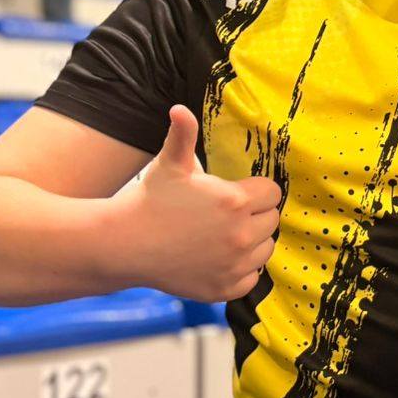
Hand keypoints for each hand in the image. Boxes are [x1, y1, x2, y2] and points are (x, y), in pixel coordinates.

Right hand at [108, 105, 281, 302]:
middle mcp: (240, 235)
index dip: (257, 190)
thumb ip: (183, 134)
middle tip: (228, 214)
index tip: (239, 192)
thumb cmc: (149, 199)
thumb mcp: (170, 163)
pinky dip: (241, 271)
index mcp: (235, 201)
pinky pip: (251, 279)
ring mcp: (233, 266)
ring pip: (265, 250)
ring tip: (224, 234)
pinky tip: (220, 258)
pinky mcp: (223, 288)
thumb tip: (180, 108)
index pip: (273, 193)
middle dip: (256, 215)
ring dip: (252, 242)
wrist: (124, 244)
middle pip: (272, 221)